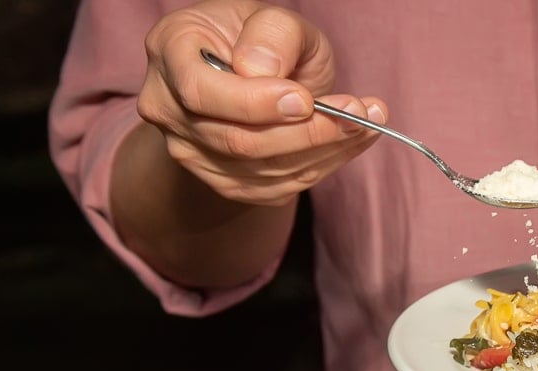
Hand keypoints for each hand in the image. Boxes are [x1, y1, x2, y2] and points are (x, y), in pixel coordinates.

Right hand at [138, 0, 387, 205]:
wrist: (254, 75)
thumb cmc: (260, 39)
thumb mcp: (272, 16)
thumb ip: (274, 32)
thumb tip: (264, 71)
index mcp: (170, 51)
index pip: (200, 92)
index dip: (255, 103)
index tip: (306, 99)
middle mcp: (168, 107)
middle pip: (237, 140)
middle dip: (306, 131)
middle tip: (359, 113)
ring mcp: (192, 152)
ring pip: (263, 170)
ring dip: (326, 150)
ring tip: (369, 122)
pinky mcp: (225, 182)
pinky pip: (277, 187)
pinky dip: (322, 165)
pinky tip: (352, 141)